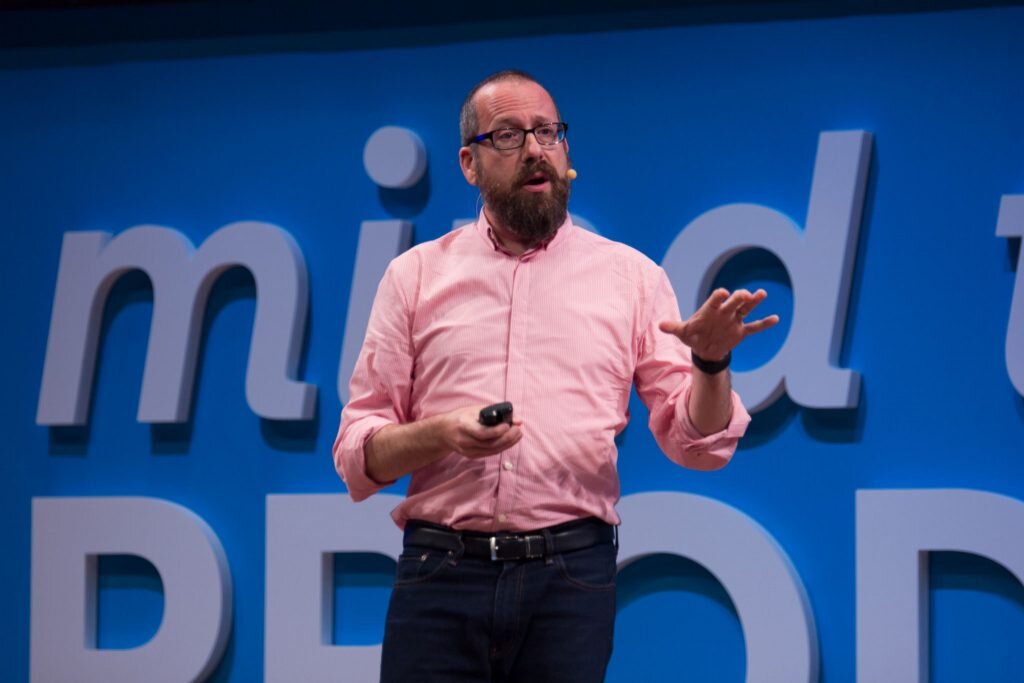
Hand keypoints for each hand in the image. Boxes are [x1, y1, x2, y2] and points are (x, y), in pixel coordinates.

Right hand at [437, 405, 523, 457]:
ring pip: (492, 450)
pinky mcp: (472, 456)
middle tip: (518, 429)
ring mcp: (468, 451)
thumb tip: (517, 419)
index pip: (482, 433)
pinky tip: (510, 440)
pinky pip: (490, 453)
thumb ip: (495, 413)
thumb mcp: (474, 410)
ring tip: (518, 434)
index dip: (497, 431)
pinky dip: (502, 447)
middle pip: (490, 444)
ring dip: (508, 443)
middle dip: (508, 437)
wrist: (444, 432)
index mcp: (464, 426)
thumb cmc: (460, 417)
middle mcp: (465, 441)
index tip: (509, 425)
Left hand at [659, 288, 779, 360]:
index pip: (715, 300)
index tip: (722, 293)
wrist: (704, 348)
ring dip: (754, 303)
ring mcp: (734, 321)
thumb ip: (674, 327)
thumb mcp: (683, 332)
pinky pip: (754, 327)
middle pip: (733, 302)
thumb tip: (659, 325)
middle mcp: (724, 312)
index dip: (719, 297)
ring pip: (746, 310)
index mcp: (710, 309)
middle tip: (744, 294)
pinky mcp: (741, 331)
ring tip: (761, 294)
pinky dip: (764, 324)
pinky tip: (775, 319)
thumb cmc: (694, 335)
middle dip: (738, 298)